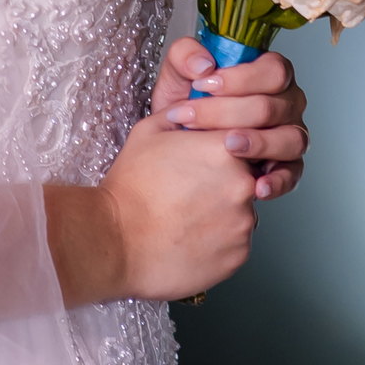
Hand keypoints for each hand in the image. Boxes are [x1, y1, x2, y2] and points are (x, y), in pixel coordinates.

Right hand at [98, 112, 259, 300]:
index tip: (207, 161)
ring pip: (242, 212)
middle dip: (225, 183)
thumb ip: (180, 115)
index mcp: (225, 149)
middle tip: (192, 192)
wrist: (117, 241)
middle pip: (247, 178)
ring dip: (223, 213)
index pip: (243, 141)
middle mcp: (242, 184)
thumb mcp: (148, 132)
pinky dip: (219, 241)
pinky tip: (191, 237)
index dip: (225, 151)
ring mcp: (243, 222)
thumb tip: (192, 109)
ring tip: (188, 217)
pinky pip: (236, 243)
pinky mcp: (239, 255)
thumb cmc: (130, 189)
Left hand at [150, 35, 308, 201]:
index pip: (272, 70)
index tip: (204, 85)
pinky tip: (256, 185)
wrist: (176, 147)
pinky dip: (276, 181)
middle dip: (229, 113)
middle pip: (272, 106)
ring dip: (259, 143)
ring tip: (229, 147)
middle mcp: (286, 103)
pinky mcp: (287, 167)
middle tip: (193, 119)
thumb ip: (184, 55)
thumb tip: (204, 64)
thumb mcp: (177, 75)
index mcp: (268, 74)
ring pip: (290, 138)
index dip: (239, 78)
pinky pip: (291, 175)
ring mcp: (289, 135)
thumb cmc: (186, 105)